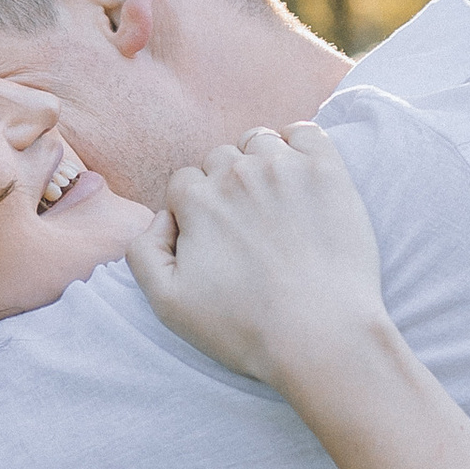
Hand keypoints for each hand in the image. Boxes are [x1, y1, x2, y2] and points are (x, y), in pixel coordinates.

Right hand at [125, 122, 388, 398]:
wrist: (321, 335)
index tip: (216, 237)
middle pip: (221, 159)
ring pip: (259, 142)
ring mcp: (285, 168)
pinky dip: (299, 144)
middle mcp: (237, 174)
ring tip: (275, 200)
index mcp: (197, 201)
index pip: (185, 182)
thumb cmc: (245, 327)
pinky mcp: (327, 172)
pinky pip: (306, 133)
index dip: (195, 209)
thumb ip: (142, 252)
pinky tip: (301, 174)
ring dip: (260, 162)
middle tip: (248, 225)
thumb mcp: (168, 304)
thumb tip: (161, 217)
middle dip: (226, 185)